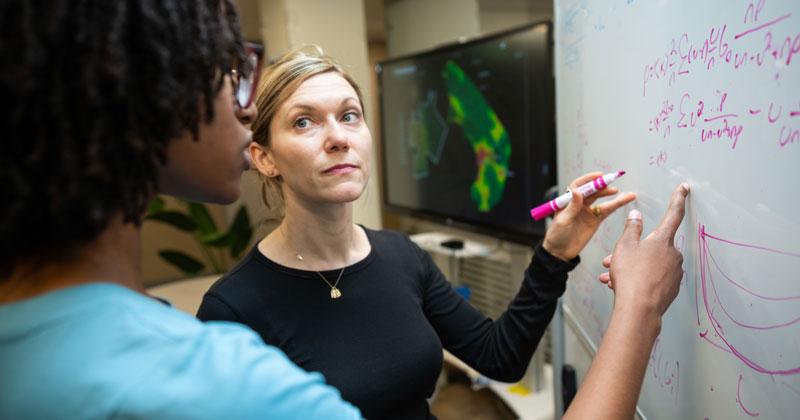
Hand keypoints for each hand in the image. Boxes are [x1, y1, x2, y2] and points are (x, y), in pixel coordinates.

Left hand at [542, 172, 635, 260]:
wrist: (560, 252)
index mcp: (568, 201)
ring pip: (603, 201)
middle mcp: (579, 204)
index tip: (599, 176)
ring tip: (628, 194)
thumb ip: (572, 207)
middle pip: (593, 192)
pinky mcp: (595, 220)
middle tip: (614, 184)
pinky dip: (616, 206)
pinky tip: (625, 200)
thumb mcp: (563, 220)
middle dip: (604, 187)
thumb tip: (577, 191)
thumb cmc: (556, 235)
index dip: (589, 179)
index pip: (579, 186)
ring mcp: (588, 212)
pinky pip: (607, 211)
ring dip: (615, 197)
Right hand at [604, 183, 689, 317]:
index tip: (685, 188)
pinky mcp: (671, 289)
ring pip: (649, 264)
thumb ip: (631, 228)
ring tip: (611, 278)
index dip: (678, 199)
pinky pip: (653, 279)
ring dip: (631, 268)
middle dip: (633, 251)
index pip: (673, 214)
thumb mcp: (624, 246)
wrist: (639, 310)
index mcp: (663, 240)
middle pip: (652, 246)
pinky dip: (638, 280)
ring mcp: (674, 273)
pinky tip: (621, 286)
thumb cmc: (631, 276)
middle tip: (612, 260)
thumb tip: (636, 215)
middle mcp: (673, 255)